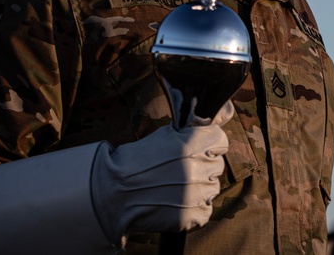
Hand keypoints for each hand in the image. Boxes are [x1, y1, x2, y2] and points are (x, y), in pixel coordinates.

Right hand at [91, 102, 232, 241]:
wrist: (112, 192)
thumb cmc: (135, 160)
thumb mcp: (163, 135)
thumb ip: (191, 130)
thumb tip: (215, 119)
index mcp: (192, 144)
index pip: (221, 140)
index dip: (211, 144)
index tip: (202, 148)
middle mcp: (198, 167)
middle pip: (217, 164)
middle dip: (204, 166)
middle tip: (183, 170)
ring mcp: (196, 193)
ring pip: (213, 187)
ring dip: (200, 187)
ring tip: (178, 187)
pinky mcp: (190, 214)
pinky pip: (206, 209)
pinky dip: (196, 207)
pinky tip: (178, 202)